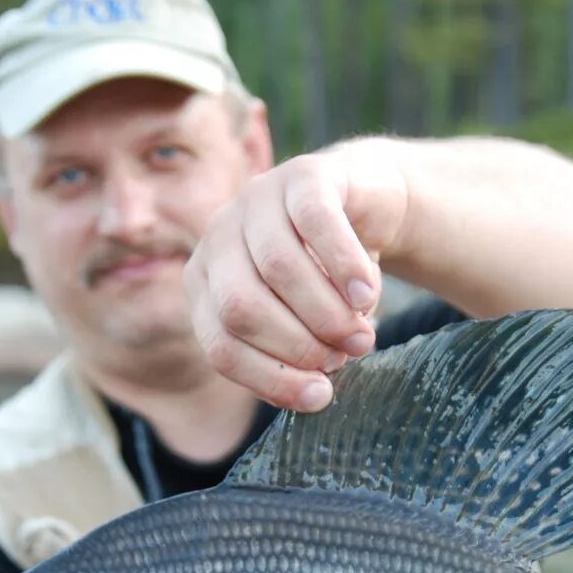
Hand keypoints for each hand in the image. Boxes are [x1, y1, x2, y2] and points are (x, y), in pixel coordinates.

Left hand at [184, 141, 410, 411]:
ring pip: (278, 268)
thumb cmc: (326, 278)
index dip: (271, 378)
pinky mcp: (302, 174)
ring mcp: (256, 199)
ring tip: (362, 336)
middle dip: (298, 345)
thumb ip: (294, 355)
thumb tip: (314, 393)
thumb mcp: (301, 320)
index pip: (221, 345)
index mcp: (205, 282)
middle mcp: (218, 237)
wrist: (365, 204)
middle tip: (343, 358)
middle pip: (241, 307)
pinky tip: (367, 297)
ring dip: (326, 314)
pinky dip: (345, 269)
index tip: (320, 397)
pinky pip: (316, 224)